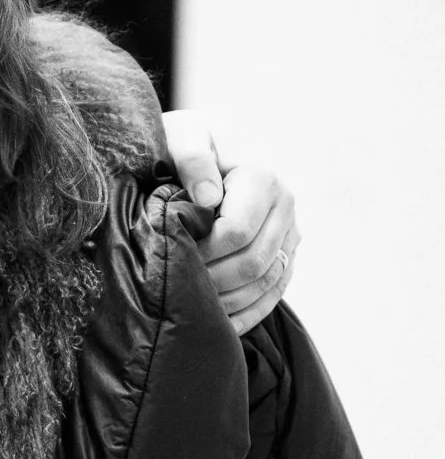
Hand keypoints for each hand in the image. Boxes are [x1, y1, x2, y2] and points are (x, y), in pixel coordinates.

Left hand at [162, 110, 300, 336]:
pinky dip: (245, 314)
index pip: (237, 233)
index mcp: (263, 177)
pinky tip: (215, 322)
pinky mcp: (285, 254)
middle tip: (174, 287)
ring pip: (266, 283)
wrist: (196, 148)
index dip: (202, 252)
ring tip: (189, 306)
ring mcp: (289, 233)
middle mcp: (285, 205)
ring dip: (226, 302)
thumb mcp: (182, 136)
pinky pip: (273, 295)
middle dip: (211, 280)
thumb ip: (191, 157)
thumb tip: (208, 197)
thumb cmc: (182, 142)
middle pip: (253, 263)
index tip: (170, 255)